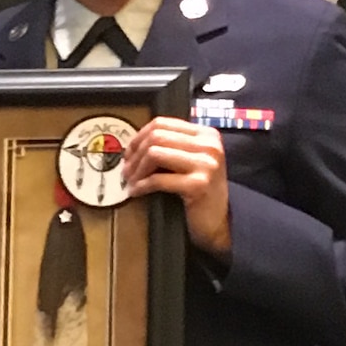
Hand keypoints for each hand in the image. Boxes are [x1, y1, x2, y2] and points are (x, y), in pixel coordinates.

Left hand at [125, 116, 231, 255]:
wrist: (218, 221)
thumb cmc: (201, 191)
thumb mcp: (192, 160)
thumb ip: (172, 146)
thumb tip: (136, 143)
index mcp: (206, 134)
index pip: (162, 123)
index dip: (139, 137)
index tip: (129, 152)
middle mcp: (209, 145)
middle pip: (156, 137)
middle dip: (135, 154)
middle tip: (126, 169)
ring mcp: (206, 164)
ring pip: (155, 153)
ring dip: (136, 169)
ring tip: (131, 181)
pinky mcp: (198, 185)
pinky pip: (158, 179)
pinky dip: (141, 185)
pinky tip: (136, 192)